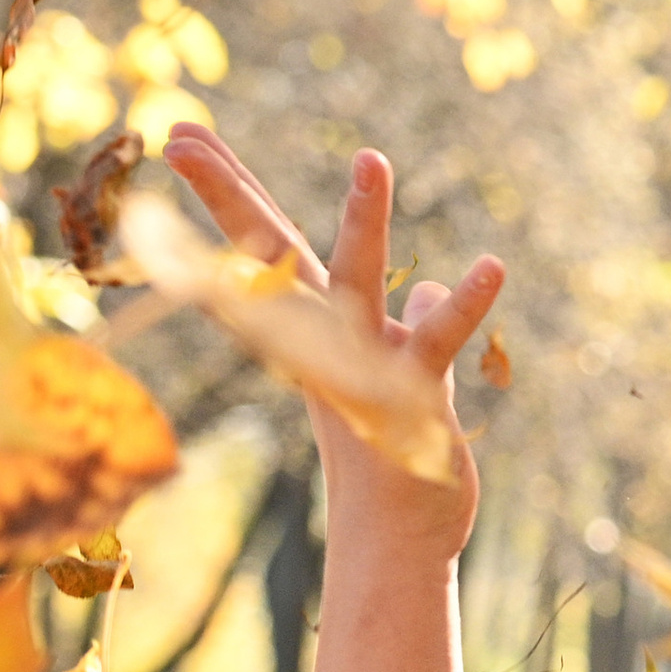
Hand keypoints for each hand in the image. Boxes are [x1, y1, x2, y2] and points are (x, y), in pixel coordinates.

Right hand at [160, 125, 503, 566]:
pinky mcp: (414, 397)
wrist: (396, 539)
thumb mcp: (400, 377)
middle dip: (229, 195)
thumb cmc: (391, 458)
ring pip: (357, 283)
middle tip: (178, 132)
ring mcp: (365, 367)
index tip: (182, 134)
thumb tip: (432, 286)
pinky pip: (438, 342)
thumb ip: (414, 324)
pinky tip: (492, 266)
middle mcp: (328, 343)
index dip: (228, 192)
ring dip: (363, 221)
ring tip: (370, 156)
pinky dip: (464, 306)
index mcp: (318, 332)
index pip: (268, 249)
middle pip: (274, 256)